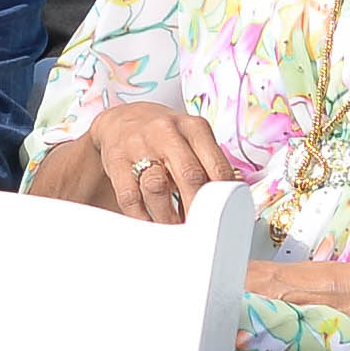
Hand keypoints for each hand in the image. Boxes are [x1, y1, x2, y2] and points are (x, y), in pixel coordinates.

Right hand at [54, 100, 241, 222]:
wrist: (121, 119)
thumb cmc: (165, 135)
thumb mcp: (191, 137)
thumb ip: (210, 164)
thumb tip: (233, 201)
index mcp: (194, 127)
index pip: (217, 166)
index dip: (222, 198)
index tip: (223, 219)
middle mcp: (166, 132)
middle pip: (189, 176)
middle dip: (197, 209)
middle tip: (201, 231)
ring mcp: (139, 145)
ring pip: (157, 188)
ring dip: (169, 216)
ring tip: (176, 230)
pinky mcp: (116, 160)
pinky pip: (130, 196)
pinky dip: (142, 217)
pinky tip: (150, 224)